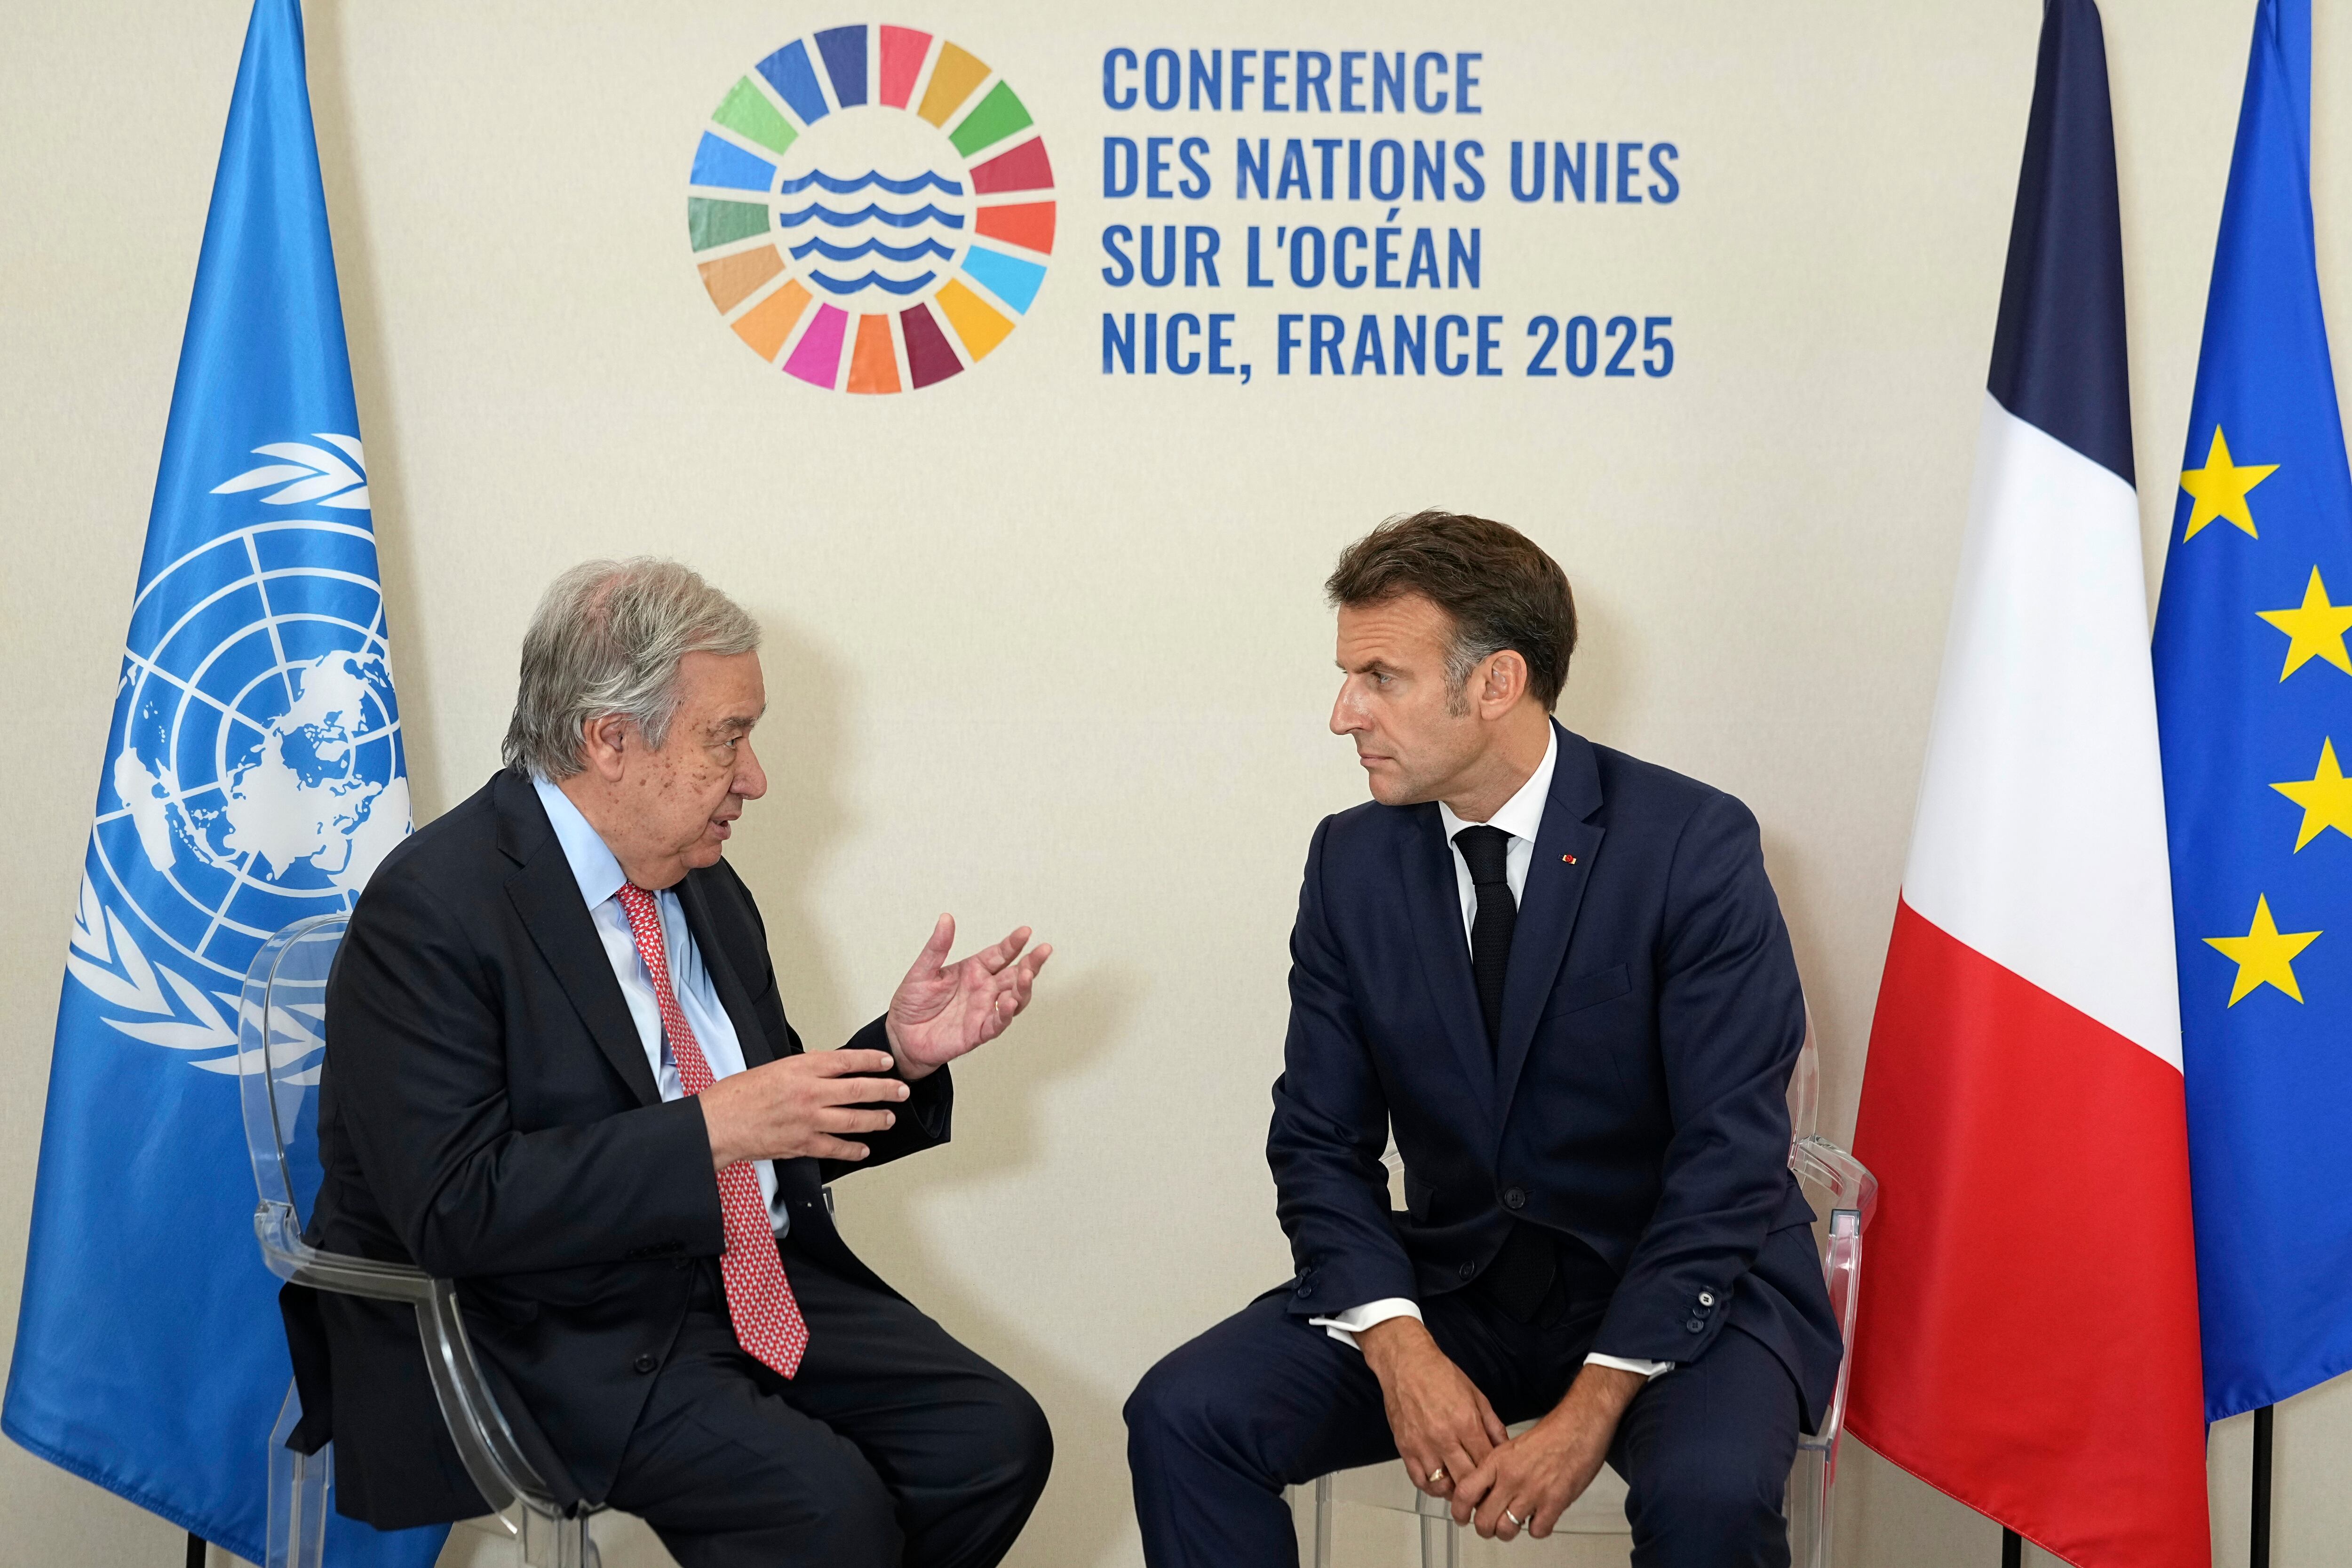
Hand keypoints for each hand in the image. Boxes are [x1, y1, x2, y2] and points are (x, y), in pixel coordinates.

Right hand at [697, 1049, 907, 1168]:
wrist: (719, 1123)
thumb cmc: (738, 1095)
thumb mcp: (774, 1067)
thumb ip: (804, 1066)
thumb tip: (826, 1063)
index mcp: (801, 1068)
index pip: (847, 1060)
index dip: (872, 1061)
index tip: (887, 1062)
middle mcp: (809, 1093)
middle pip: (859, 1090)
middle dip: (885, 1091)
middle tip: (901, 1090)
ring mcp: (808, 1120)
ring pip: (853, 1120)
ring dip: (876, 1120)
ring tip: (889, 1118)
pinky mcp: (802, 1144)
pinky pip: (835, 1148)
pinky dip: (853, 1149)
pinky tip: (863, 1148)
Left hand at [884, 915, 1050, 1080]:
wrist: (901, 1036)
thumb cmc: (912, 1004)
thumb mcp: (922, 970)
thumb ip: (937, 946)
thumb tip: (946, 918)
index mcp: (973, 970)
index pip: (1000, 954)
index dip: (1013, 944)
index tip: (1026, 932)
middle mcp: (984, 989)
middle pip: (1015, 974)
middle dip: (1031, 963)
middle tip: (1043, 950)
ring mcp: (984, 1010)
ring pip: (1015, 998)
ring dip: (1024, 987)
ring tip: (1026, 974)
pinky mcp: (979, 1031)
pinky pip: (998, 1023)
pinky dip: (1006, 1014)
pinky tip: (1010, 1002)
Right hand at [1358, 1317, 1507, 1502]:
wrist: (1406, 1363)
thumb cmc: (1439, 1374)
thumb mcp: (1476, 1395)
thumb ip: (1492, 1425)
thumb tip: (1505, 1447)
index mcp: (1465, 1423)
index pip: (1486, 1463)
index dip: (1495, 1477)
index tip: (1498, 1482)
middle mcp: (1444, 1437)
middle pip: (1466, 1480)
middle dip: (1478, 1491)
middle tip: (1484, 1494)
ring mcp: (1422, 1445)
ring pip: (1442, 1485)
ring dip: (1455, 1491)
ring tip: (1463, 1490)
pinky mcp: (1405, 1448)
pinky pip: (1419, 1480)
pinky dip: (1431, 1487)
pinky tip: (1440, 1483)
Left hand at [1450, 1363, 1643, 1538]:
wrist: (1579, 1425)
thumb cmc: (1550, 1434)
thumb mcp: (1512, 1447)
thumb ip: (1496, 1469)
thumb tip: (1484, 1491)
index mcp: (1497, 1461)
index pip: (1466, 1492)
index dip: (1459, 1510)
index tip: (1462, 1516)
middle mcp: (1511, 1477)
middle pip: (1484, 1520)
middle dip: (1485, 1528)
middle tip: (1489, 1526)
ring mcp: (1533, 1491)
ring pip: (1507, 1530)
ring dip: (1508, 1531)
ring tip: (1513, 1523)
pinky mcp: (1555, 1502)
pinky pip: (1537, 1530)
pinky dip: (1537, 1528)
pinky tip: (1539, 1517)